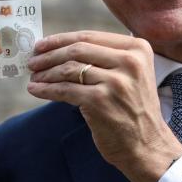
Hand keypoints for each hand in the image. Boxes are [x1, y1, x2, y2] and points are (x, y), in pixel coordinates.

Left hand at [26, 31, 181, 181]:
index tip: (42, 45)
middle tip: (33, 61)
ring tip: (34, 77)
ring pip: (69, 69)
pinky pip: (65, 90)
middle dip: (49, 55)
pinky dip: (46, 90)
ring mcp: (115, 82)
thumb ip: (106, 58)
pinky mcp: (100, 101)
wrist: (148, 145)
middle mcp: (129, 62)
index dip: (61, 39)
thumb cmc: (134, 110)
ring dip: (46, 73)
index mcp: (138, 49)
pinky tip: (36, 90)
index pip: (90, 36)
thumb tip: (62, 48)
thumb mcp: (132, 75)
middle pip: (78, 50)